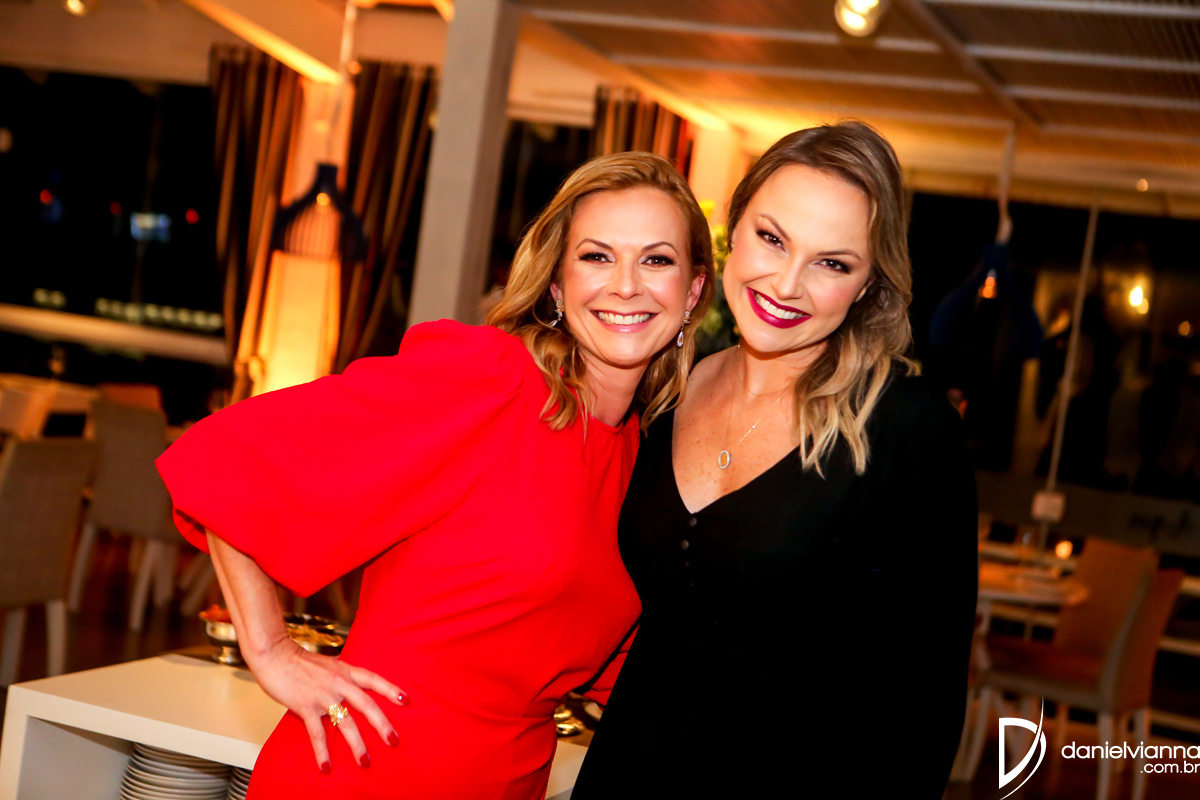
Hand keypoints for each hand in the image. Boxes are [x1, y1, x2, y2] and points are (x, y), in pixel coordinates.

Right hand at [248, 636, 408, 772]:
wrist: (274, 654)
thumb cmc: (299, 661)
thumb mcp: (328, 664)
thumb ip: (341, 675)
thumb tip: (352, 685)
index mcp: (345, 670)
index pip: (374, 679)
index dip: (391, 689)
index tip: (406, 701)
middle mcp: (338, 682)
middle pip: (367, 704)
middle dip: (382, 724)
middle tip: (394, 741)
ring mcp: (323, 694)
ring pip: (346, 722)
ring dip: (357, 744)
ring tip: (365, 761)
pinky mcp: (305, 706)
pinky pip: (317, 733)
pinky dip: (323, 752)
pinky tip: (327, 766)